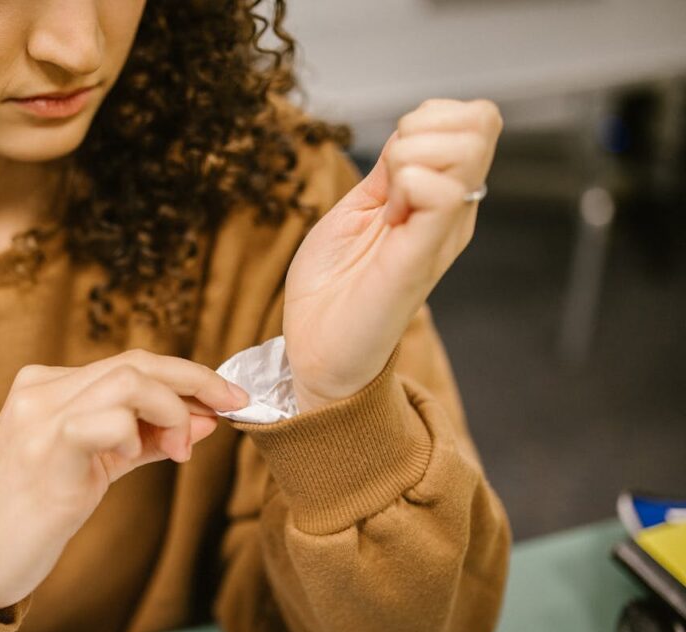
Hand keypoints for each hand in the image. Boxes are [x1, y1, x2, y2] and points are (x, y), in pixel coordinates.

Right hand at [0, 350, 249, 610]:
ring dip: (173, 411)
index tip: (227, 397)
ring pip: (129, 380)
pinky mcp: (44, 450)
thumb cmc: (30, 514)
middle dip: (197, 380)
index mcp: (48, 385)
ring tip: (180, 450)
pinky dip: (136, 434)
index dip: (188, 376)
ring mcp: (38, 416)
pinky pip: (106, 419)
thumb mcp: (93, 466)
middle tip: (232, 407)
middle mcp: (41, 390)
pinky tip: (134, 458)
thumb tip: (207, 419)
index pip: (132, 363)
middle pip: (137, 362)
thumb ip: (146, 439)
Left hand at [283, 99, 502, 410]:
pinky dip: (404, 184)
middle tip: (387, 183)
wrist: (317, 346)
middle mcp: (455, 211)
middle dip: (420, 129)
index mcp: (442, 196)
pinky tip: (387, 219)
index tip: (388, 168)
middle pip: (480, 121)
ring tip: (386, 204)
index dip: (427, 119)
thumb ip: (390, 169)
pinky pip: (441, 190)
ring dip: (409, 155)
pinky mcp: (423, 255)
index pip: (472, 118)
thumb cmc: (333, 284)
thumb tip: (413, 128)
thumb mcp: (359, 206)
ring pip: (467, 144)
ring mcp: (444, 231)